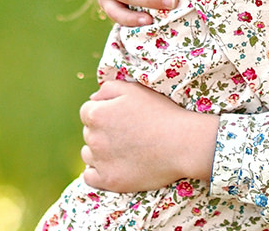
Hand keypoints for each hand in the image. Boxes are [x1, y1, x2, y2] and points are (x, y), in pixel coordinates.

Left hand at [80, 80, 218, 191]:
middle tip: (128, 132)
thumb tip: (93, 98)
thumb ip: (108, 88)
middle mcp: (93, 138)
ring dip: (99, 151)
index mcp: (96, 114)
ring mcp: (100, 161)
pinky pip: (89, 177)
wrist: (182, 143)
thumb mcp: (135, 89)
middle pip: (89, 133)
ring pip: (88, 154)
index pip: (87, 111)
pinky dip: (98, 172)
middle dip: (103, 131)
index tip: (121, 116)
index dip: (104, 112)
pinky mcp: (109, 181)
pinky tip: (114, 165)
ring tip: (125, 149)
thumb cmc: (161, 113)